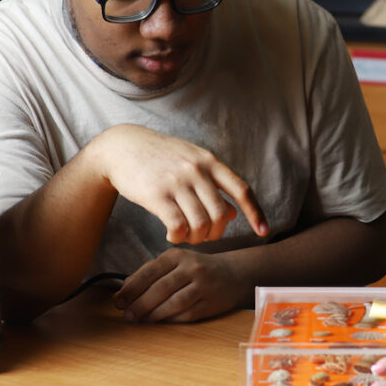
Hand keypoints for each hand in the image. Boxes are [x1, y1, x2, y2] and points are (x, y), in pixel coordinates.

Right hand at [93, 124, 267, 243]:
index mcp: (210, 161)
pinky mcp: (157, 194)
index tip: (264, 231)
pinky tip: (172, 235)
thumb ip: (214, 186)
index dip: (256, 212)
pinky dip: (179, 237)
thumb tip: (234, 214)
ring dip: (197, 238)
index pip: (242, 189)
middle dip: (216, 233)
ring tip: (187, 235)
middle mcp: (197, 170)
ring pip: (201, 223)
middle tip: (204, 236)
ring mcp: (177, 181)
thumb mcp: (191, 163)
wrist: (122, 147)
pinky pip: (178, 226)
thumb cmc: (160, 158)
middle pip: (221, 214)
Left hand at [113, 247, 243, 321]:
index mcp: (178, 255)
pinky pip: (187, 314)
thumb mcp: (174, 263)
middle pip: (161, 288)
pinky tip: (160, 322)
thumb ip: (149, 273)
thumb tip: (123, 290)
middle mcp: (192, 268)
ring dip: (154, 314)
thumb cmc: (196, 269)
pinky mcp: (211, 303)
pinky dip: (171, 320)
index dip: (131, 288)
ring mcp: (204, 285)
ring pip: (174, 303)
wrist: (233, 274)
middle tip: (127, 315)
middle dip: (140, 304)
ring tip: (140, 320)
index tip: (118, 301)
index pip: (150, 272)